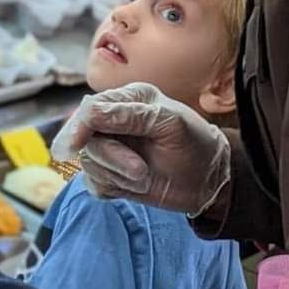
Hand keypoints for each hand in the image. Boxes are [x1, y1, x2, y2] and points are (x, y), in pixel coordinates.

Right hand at [52, 83, 230, 215]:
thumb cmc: (195, 145)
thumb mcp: (170, 123)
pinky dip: (113, 188)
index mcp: (129, 100)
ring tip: (144, 178)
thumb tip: (89, 113)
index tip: (79, 143)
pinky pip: (94, 184)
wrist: (209, 181)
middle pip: (86, 139)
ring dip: (116, 175)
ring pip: (89, 163)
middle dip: (110, 158)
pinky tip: (135, 186)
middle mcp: (115, 122)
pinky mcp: (111, 175)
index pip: (91, 109)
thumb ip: (129, 115)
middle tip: (139, 171)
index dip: (81, 125)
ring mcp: (112, 150)